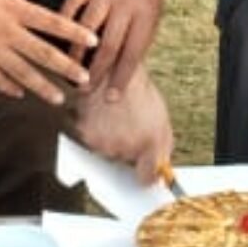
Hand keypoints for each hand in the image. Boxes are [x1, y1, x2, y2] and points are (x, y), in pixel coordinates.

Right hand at [0, 0, 98, 104]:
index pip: (52, 22)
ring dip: (42, 87)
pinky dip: (8, 88)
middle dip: (66, 67)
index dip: (74, 32)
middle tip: (85, 80)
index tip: (94, 41)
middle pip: (42, 52)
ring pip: (21, 72)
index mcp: (14, 8)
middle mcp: (5, 31)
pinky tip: (21, 95)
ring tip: (59, 99)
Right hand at [60, 0, 163, 99]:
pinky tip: (57, 42)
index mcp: (146, 15)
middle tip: (84, 91)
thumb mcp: (150, 18)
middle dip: (96, 72)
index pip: (133, 54)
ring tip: (68, 73)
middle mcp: (126, 3)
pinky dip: (63, 26)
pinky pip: (71, 7)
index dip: (121, 79)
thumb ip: (136, 43)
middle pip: (109, 46)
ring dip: (76, 55)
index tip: (110, 99)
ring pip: (87, 29)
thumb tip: (119, 80)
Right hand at [72, 66, 173, 183]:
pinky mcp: (85, 134)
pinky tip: (103, 114)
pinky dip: (95, 131)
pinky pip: (91, 141)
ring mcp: (103, 143)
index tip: (144, 173)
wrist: (114, 69)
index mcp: (149, 145)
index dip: (145, 175)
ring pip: (106, 152)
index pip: (146, 177)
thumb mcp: (161, 118)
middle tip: (129, 126)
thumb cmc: (139, 91)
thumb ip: (162, 148)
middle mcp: (125, 148)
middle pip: (124, 163)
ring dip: (109, 140)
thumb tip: (158, 169)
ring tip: (115, 116)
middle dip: (127, 149)